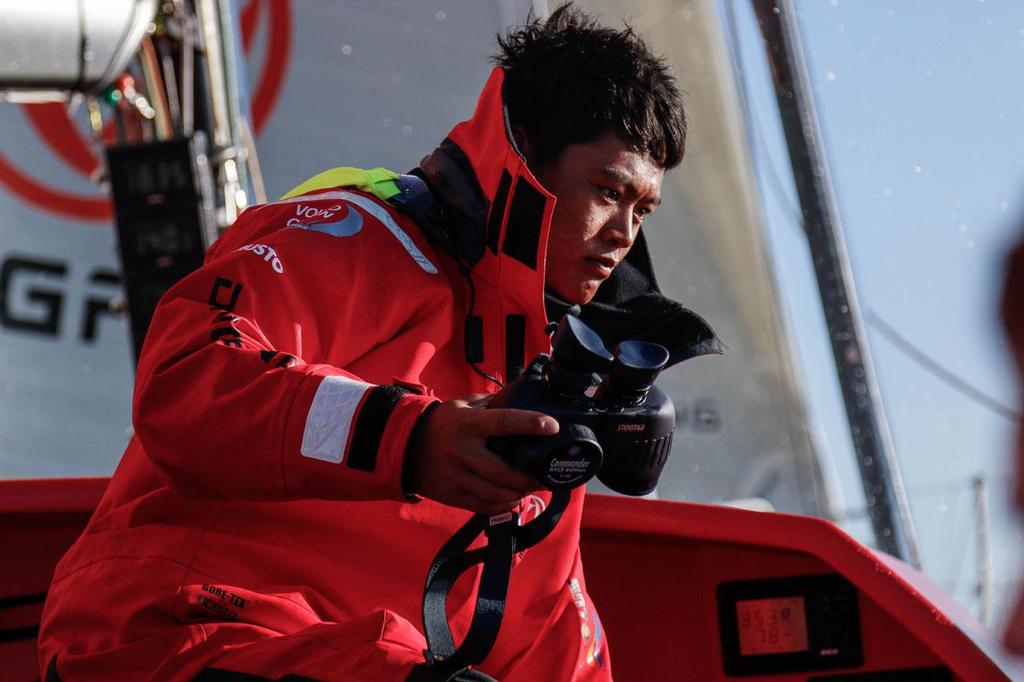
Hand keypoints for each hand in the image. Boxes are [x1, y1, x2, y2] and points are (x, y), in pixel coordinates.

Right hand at [404, 394, 556, 513]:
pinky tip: (513, 500)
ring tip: (530, 488)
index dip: (530, 424)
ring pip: (495, 494)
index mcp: (467, 424)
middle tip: (543, 477)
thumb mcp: (462, 405)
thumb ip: (491, 404)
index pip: (504, 422)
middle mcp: (462, 452)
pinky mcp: (451, 495)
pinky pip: (483, 506)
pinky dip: (503, 506)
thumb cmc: (442, 423)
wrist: (405, 446)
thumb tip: (523, 400)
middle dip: (529, 478)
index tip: (552, 426)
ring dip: (518, 494)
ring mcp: (455, 476)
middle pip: (503, 472)